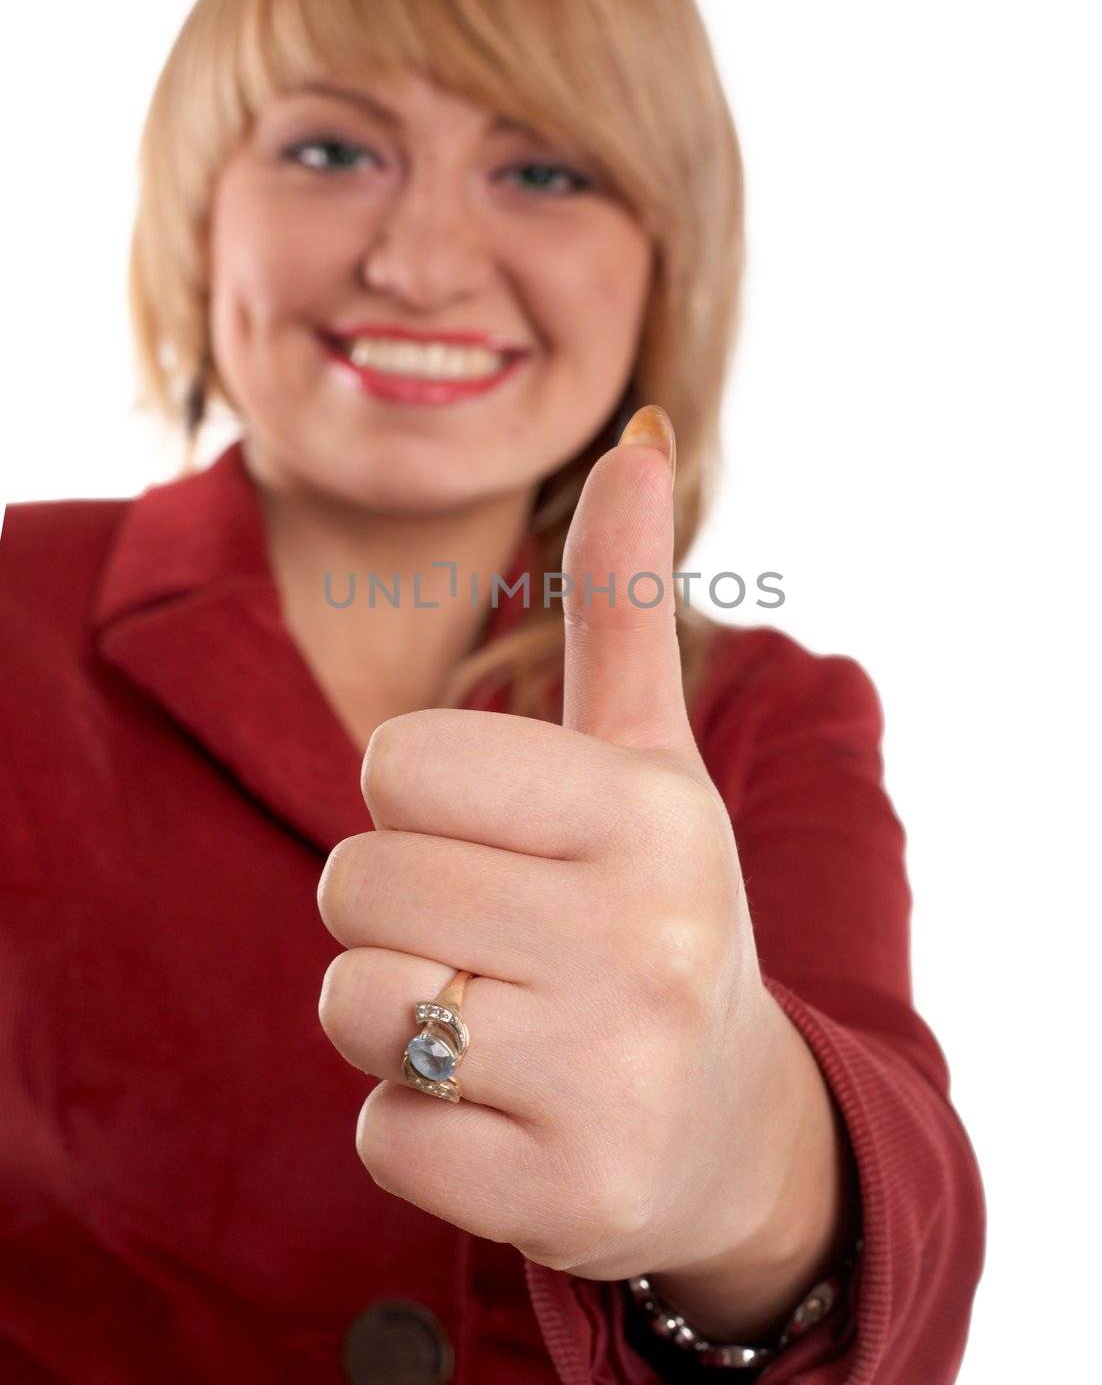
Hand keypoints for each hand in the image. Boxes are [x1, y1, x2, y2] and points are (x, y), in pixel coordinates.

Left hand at [316, 405, 782, 1283]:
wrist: (732, 1126)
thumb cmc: (658, 907)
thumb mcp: (649, 759)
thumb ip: (623, 602)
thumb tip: (636, 430)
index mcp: (649, 812)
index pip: (395, 764)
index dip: (416, 798)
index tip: (492, 834)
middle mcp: (641, 939)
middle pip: (353, 883)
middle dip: (397, 908)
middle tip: (493, 936)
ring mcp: (605, 1076)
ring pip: (353, 1006)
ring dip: (396, 1013)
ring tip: (497, 1018)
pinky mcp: (559, 1194)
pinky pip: (381, 1132)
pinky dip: (420, 1122)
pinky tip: (508, 1109)